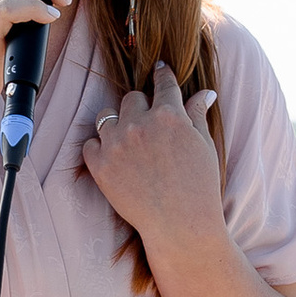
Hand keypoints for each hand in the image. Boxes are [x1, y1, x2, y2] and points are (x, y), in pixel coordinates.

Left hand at [82, 64, 221, 251]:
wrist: (180, 226)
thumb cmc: (199, 187)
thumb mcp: (204, 147)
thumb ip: (197, 116)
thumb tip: (205, 92)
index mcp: (170, 115)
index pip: (163, 83)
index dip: (162, 75)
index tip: (160, 70)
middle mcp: (140, 123)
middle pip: (132, 98)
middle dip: (140, 107)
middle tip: (148, 125)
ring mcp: (117, 144)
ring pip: (106, 116)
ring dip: (116, 123)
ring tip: (127, 140)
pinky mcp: (100, 166)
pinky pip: (90, 144)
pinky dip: (99, 148)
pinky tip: (113, 158)